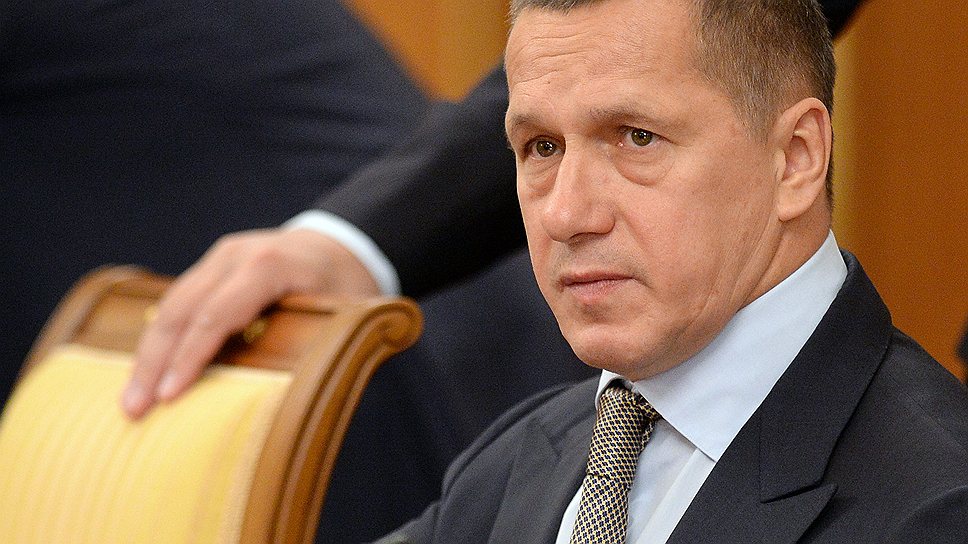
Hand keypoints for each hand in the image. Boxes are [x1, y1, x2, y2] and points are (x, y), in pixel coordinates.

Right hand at [121, 228, 380, 418]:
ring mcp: (219, 258)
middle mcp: (236, 256)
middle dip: (155, 362)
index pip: (218, 313)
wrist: (342, 243)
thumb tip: (300, 397)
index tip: (170, 397)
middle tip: (135, 410)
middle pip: (182, 309)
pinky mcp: (211, 269)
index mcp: (270, 265)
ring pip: (171, 305)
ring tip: (132, 401)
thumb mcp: (350, 309)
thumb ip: (325, 344)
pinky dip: (161, 339)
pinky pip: (177, 303)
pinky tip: (146, 373)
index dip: (192, 356)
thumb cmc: (349, 284)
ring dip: (149, 354)